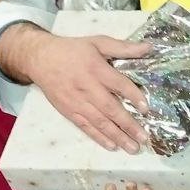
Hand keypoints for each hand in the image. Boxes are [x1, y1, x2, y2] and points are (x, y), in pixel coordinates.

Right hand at [0, 24, 151, 151]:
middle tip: (143, 139)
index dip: (133, 96)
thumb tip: (149, 48)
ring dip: (117, 137)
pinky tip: (112, 146)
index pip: (119, 84)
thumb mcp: (98, 42)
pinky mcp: (69, 111)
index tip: (146, 109)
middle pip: (111, 109)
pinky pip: (86, 127)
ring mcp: (77, 102)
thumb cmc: (73, 50)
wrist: (41, 59)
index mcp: (96, 69)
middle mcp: (87, 88)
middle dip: (128, 125)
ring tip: (132, 148)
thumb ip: (123, 47)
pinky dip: (99, 137)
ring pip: (100, 122)